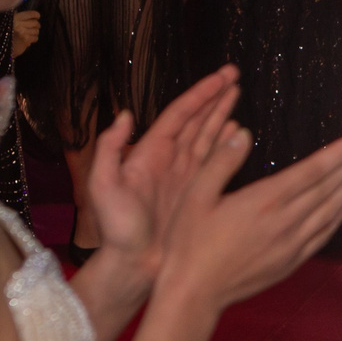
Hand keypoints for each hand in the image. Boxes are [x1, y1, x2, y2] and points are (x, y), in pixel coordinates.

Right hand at [10, 9, 40, 57]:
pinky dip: (33, 39)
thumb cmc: (7, 35)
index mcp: (15, 18)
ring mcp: (22, 31)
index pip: (30, 14)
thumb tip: (29, 14)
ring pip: (36, 31)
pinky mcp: (25, 39)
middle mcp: (18, 23)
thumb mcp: (10, 23)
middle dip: (37, 26)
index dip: (36, 15)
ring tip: (29, 35)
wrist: (3, 49)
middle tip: (35, 27)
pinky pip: (35, 38)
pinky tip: (29, 40)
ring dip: (34, 33)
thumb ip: (18, 17)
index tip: (37, 17)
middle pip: (35, 23)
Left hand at [85, 68, 241, 284]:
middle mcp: (170, 159)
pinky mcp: (196, 191)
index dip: (200, 94)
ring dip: (222, 114)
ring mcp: (185, 175)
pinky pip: (214, 160)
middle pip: (197, 119)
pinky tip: (238, 131)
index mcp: (150, 152)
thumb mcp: (103, 186)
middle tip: (234, 75)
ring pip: (207, 135)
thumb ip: (110, 149)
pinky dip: (226, 142)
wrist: (134, 265)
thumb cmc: (117, 229)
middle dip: (215, 96)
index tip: (221, 77)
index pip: (180, 114)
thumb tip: (125, 114)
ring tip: (237, 95)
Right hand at [158, 129, 341, 311]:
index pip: (312, 171)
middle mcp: (284, 221)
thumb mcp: (195, 195)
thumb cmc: (189, 242)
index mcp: (263, 200)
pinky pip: (323, 234)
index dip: (339, 154)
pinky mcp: (291, 261)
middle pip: (327, 188)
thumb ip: (221, 161)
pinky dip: (339, 216)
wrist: (194, 292)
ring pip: (330, 211)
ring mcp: (291, 244)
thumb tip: (242, 133)